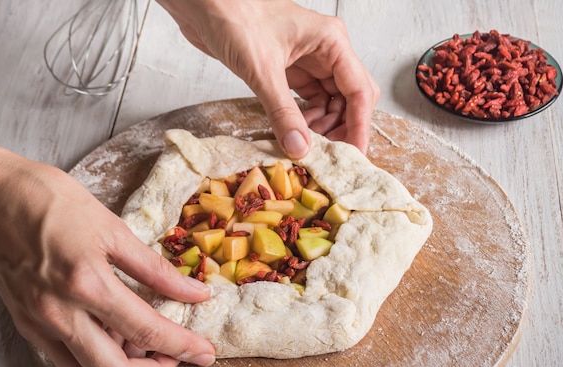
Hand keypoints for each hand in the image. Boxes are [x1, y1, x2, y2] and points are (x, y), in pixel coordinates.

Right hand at [0, 144, 214, 366]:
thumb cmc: (50, 201)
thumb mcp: (113, 228)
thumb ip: (156, 268)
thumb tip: (195, 292)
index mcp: (87, 283)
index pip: (147, 331)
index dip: (183, 346)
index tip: (205, 352)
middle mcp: (59, 314)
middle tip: (178, 358)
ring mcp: (39, 324)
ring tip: (147, 349)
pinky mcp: (26, 326)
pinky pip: (66, 365)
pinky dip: (96, 364)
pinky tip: (114, 340)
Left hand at [158, 0, 379, 158]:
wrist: (202, 2)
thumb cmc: (233, 15)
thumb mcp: (262, 70)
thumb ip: (283, 112)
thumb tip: (300, 148)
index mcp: (331, 42)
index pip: (359, 91)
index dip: (359, 126)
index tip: (355, 155)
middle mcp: (325, 52)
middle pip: (350, 99)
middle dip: (342, 128)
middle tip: (327, 155)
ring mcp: (308, 62)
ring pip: (330, 103)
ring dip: (321, 127)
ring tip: (305, 145)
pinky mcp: (288, 71)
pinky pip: (308, 102)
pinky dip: (304, 121)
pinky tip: (293, 133)